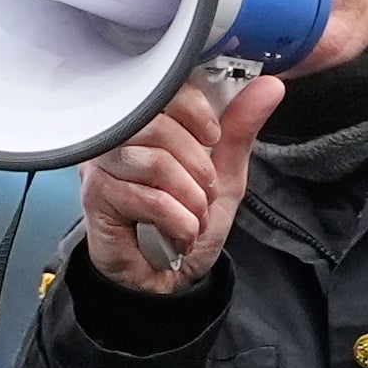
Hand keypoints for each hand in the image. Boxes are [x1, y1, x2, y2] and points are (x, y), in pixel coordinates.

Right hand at [80, 73, 286, 295]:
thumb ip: (239, 131)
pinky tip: (178, 234)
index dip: (195, 110)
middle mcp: (118, 135)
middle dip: (197, 166)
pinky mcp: (96, 196)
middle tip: (204, 193)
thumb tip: (270, 87)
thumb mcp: (223, 177)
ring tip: (193, 217)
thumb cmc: (184, 223)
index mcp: (147, 120)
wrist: (163, 279)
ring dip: (188, 199)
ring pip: (154, 162)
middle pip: (157, 125)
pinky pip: (146, 197)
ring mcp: (102, 164)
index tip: (212, 136)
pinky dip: (176, 221)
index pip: (164, 87)